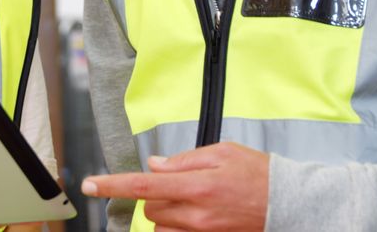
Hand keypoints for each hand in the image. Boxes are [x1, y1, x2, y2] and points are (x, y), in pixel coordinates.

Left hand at [81, 141, 269, 231]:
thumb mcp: (221, 151)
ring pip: (160, 224)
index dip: (111, 186)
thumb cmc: (257, 173)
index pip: (142, 186)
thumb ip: (183, 159)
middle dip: (155, 193)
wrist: (288, 203)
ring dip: (165, 210)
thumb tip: (154, 165)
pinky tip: (194, 213)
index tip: (89, 185)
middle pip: (149, 206)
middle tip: (181, 182)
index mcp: (197, 185)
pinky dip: (176, 225)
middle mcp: (196, 213)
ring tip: (192, 198)